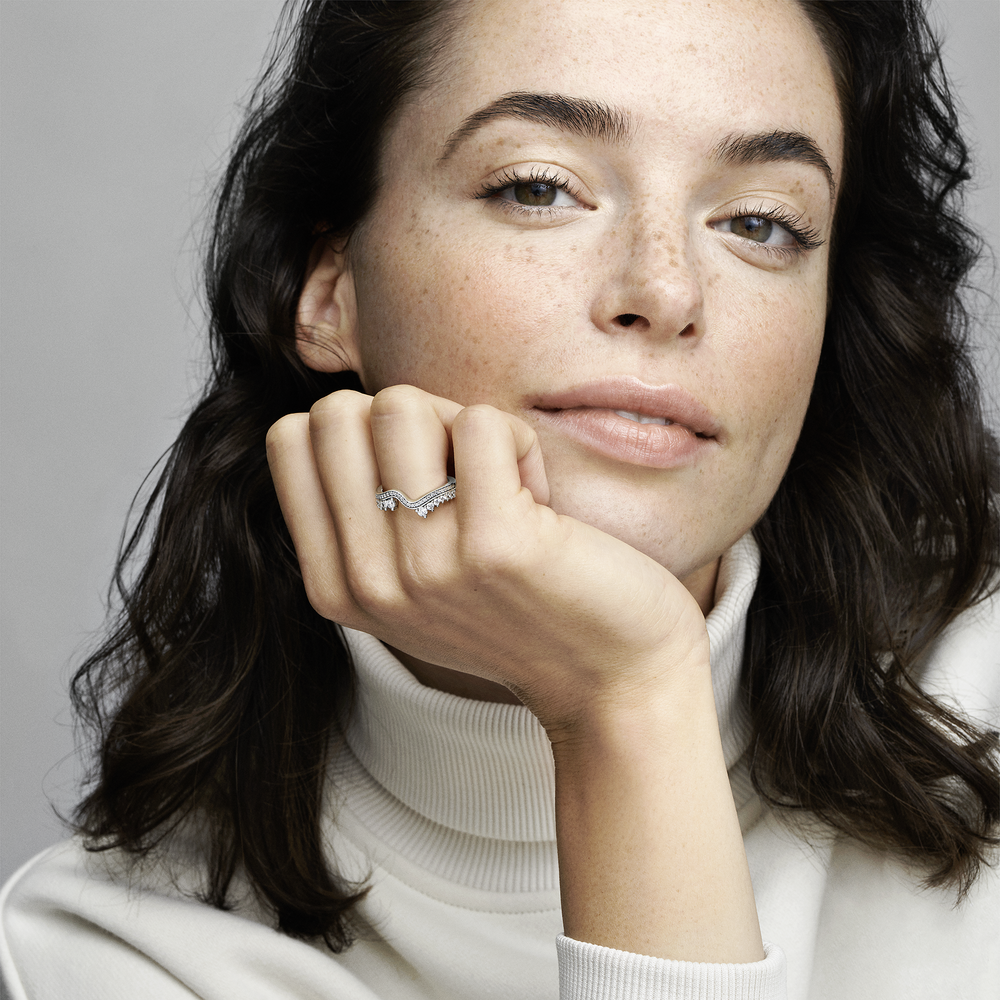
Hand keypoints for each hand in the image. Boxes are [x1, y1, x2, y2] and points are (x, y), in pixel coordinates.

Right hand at [265, 384, 709, 734]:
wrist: (613, 679)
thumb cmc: (521, 610)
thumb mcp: (414, 582)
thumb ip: (363, 516)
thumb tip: (344, 410)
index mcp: (337, 585)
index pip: (290, 437)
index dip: (362, 429)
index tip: (417, 478)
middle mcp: (368, 581)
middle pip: (337, 411)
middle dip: (408, 420)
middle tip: (462, 477)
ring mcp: (426, 566)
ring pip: (401, 406)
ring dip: (464, 429)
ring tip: (502, 490)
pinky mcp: (494, 546)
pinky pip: (482, 423)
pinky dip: (519, 444)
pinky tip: (539, 503)